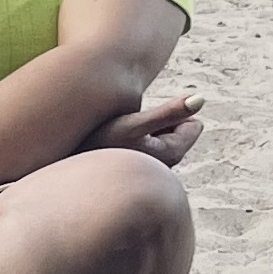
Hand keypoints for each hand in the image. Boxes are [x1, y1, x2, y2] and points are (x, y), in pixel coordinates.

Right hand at [90, 90, 204, 164]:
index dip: (170, 115)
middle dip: (156, 125)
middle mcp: (166, 167)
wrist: (70, 174)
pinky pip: (144, 145)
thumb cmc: (97, 145)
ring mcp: (151, 170)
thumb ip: (168, 112)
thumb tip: (202, 98)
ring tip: (118, 142)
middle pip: (176, 131)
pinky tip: (112, 150)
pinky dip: (132, 142)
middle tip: (128, 133)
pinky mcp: (137, 169)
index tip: (144, 123)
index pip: (193, 125)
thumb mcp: (133, 124)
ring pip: (159, 137)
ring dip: (142, 133)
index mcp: (172, 155)